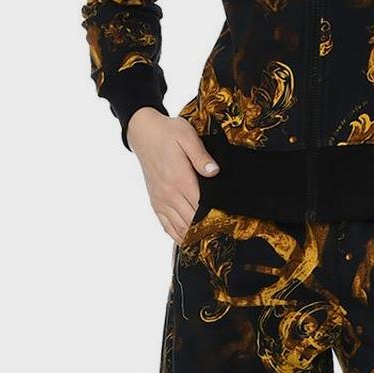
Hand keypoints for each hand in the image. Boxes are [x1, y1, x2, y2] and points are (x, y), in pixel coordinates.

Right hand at [125, 108, 218, 241]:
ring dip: (194, 235)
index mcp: (180, 179)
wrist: (143, 133)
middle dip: (208, 228)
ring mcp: (161, 200)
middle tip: (225, 234)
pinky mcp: (156, 202)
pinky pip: (166, 226)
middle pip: (192, 221)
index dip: (216, 217)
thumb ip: (201, 156)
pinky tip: (189, 239)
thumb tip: (214, 172)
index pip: (201, 206)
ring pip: (180, 227)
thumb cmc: (167, 133)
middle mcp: (169, 194)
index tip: (229, 223)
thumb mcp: (187, 136)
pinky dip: (178, 235)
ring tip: (210, 239)